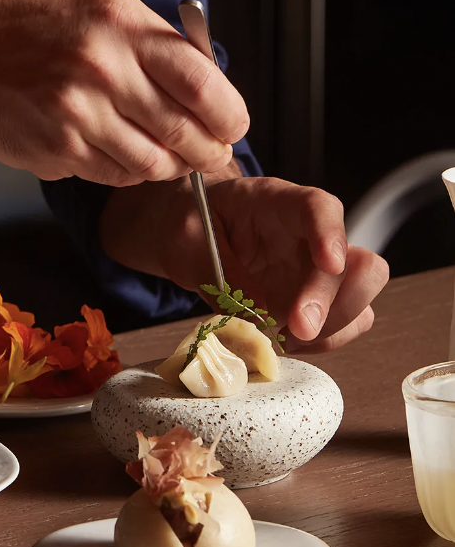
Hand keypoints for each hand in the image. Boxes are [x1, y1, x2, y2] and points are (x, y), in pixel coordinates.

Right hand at [0, 0, 248, 185]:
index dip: (230, 116)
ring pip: (154, 166)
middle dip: (209, 151)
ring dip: (168, 166)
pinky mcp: (56, 151)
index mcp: (121, 26)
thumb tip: (212, 94)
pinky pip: (114, 176)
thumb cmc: (31, 25)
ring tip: (161, 150)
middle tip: (212, 152)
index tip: (231, 123)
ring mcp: (76, 116)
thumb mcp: (102, 9)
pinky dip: (125, 170)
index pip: (205, 86)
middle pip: (187, 134)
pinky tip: (112, 146)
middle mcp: (102, 70)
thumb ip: (157, 47)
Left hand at [99, 171, 389, 351]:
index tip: (330, 264)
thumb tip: (258, 318)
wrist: (187, 231)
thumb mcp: (187, 239)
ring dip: (331, 329)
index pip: (319, 208)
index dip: (331, 234)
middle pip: (360, 263)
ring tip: (280, 337)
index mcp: (275, 203)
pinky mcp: (317, 302)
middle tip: (296, 328)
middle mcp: (309, 236)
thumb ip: (221, 274)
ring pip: (360, 301)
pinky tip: (283, 341)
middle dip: (335, 303)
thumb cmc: (189, 222)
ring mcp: (317, 271)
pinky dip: (321, 343)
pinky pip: (343, 327)